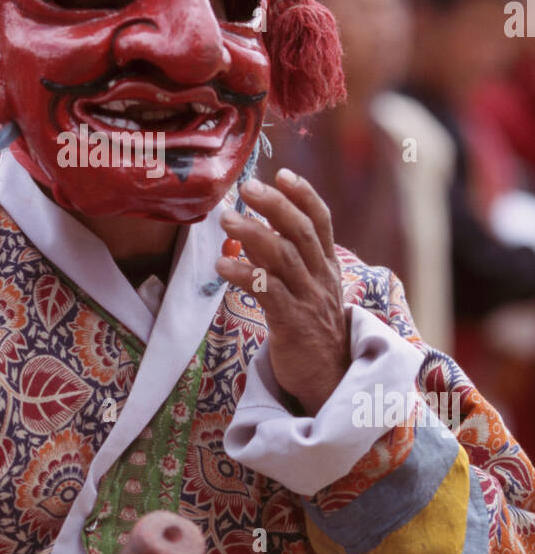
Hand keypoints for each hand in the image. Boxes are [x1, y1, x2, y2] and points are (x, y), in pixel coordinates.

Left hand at [216, 168, 348, 415]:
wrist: (330, 381)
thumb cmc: (311, 330)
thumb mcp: (308, 289)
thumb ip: (287, 260)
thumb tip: (253, 228)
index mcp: (327, 266)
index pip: (321, 221)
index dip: (303, 194)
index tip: (282, 172)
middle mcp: (321, 278)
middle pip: (301, 232)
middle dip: (275, 206)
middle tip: (247, 187)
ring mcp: (309, 301)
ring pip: (284, 258)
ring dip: (253, 235)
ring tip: (226, 219)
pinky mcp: (293, 325)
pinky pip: (269, 293)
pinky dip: (245, 274)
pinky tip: (222, 265)